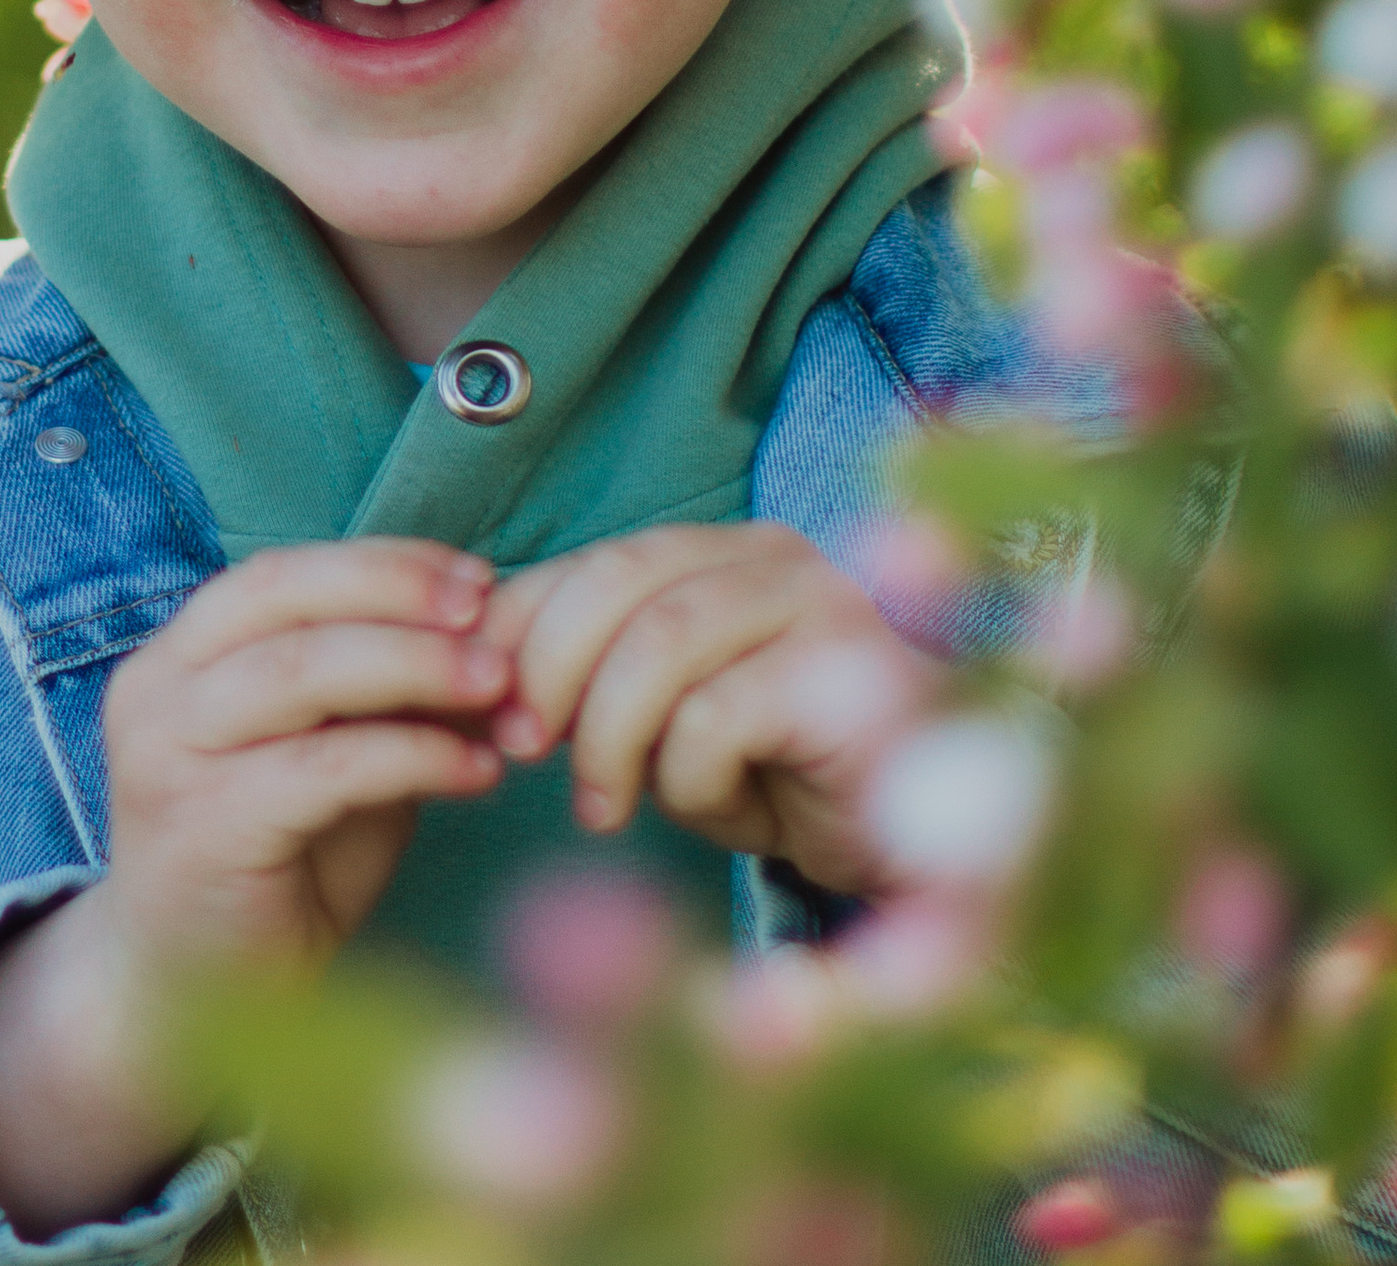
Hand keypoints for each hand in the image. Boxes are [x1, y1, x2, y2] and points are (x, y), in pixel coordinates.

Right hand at [94, 535, 509, 976]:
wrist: (185, 998)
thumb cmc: (277, 860)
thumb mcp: (334, 754)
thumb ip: (383, 694)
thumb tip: (489, 633)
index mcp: (179, 656)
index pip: (281, 572)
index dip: (383, 563)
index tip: (478, 577)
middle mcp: (155, 692)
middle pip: (286, 602)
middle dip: (398, 596)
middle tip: (488, 616)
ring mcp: (166, 759)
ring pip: (300, 673)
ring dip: (413, 666)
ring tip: (497, 685)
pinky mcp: (201, 830)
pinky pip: (324, 768)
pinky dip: (412, 755)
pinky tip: (476, 771)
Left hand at [480, 522, 932, 898]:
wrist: (915, 844)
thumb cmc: (778, 778)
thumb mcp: (666, 724)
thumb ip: (593, 679)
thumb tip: (481, 661)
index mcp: (722, 552)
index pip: (595, 561)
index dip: (521, 624)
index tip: (481, 703)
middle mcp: (773, 556)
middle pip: (619, 580)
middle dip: (548, 668)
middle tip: (519, 750)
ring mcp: (821, 605)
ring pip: (662, 640)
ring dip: (607, 732)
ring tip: (599, 805)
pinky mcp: (853, 674)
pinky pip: (721, 711)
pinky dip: (687, 775)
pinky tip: (709, 814)